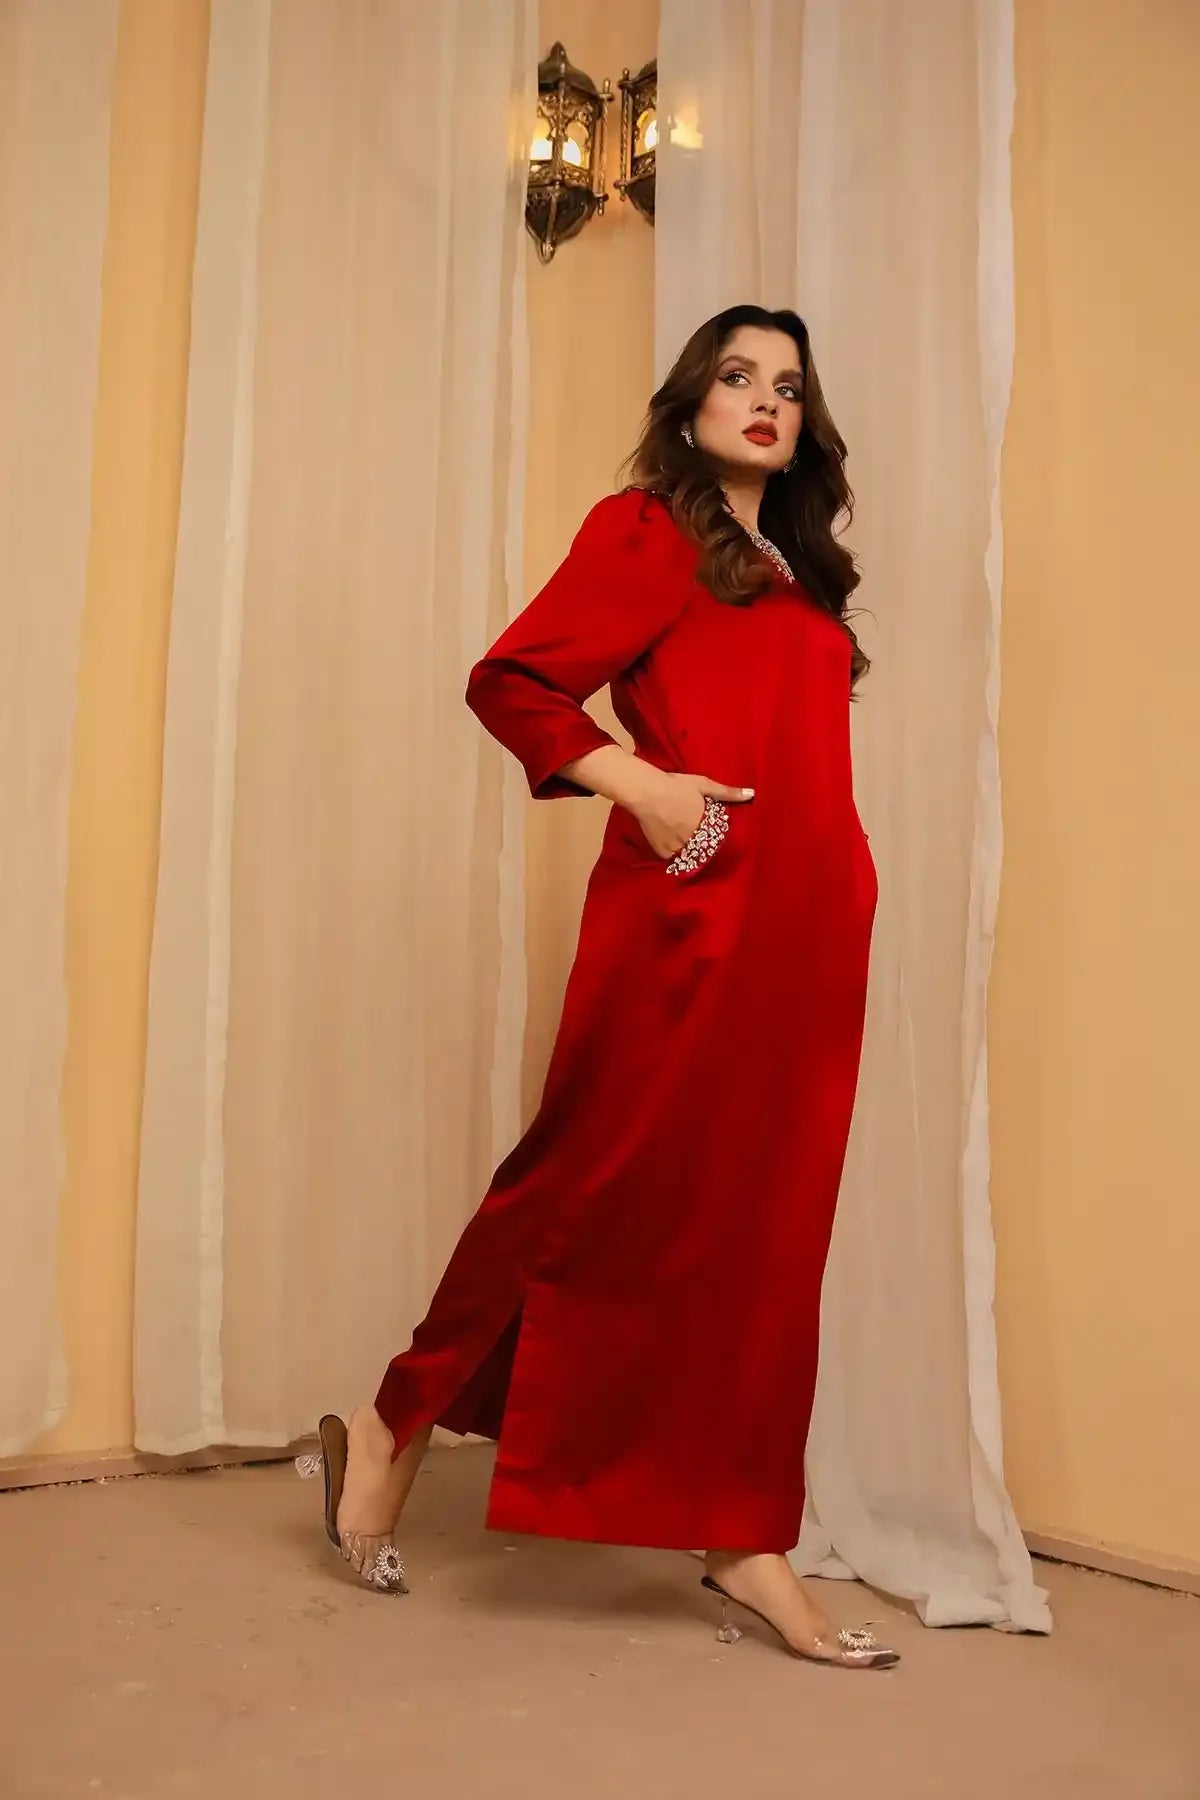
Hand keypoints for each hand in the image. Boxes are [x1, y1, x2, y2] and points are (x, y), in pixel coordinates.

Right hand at [627, 770, 754, 860]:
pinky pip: (673, 859)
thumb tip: (752, 794)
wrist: (646, 791)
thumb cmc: (676, 785)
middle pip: (704, 849)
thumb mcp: (704, 785)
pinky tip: (673, 843)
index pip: (718, 840)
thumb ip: (728, 793)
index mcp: (706, 826)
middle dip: (704, 844)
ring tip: (685, 840)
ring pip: (690, 855)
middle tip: (697, 835)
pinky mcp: (663, 852)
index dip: (716, 837)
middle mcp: (694, 840)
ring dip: (690, 850)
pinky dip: (675, 853)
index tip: (712, 832)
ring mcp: (678, 848)